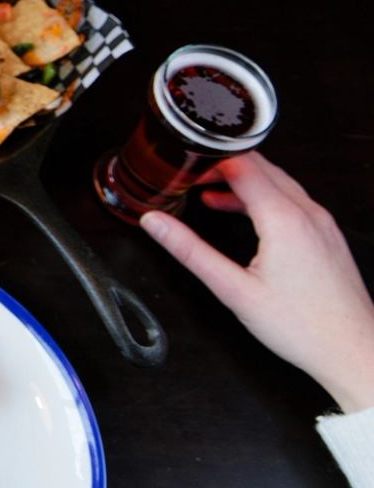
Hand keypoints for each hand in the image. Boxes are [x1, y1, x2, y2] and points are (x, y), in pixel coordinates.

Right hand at [140, 153, 373, 412]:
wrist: (353, 352)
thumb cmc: (303, 327)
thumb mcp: (233, 289)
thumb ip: (190, 251)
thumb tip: (156, 223)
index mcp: (284, 219)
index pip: (242, 164)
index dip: (208, 158)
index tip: (184, 161)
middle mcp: (308, 213)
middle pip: (261, 166)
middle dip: (222, 164)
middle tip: (191, 173)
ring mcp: (322, 224)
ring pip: (279, 182)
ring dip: (244, 180)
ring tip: (209, 191)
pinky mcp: (327, 236)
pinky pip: (293, 200)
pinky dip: (264, 197)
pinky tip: (247, 215)